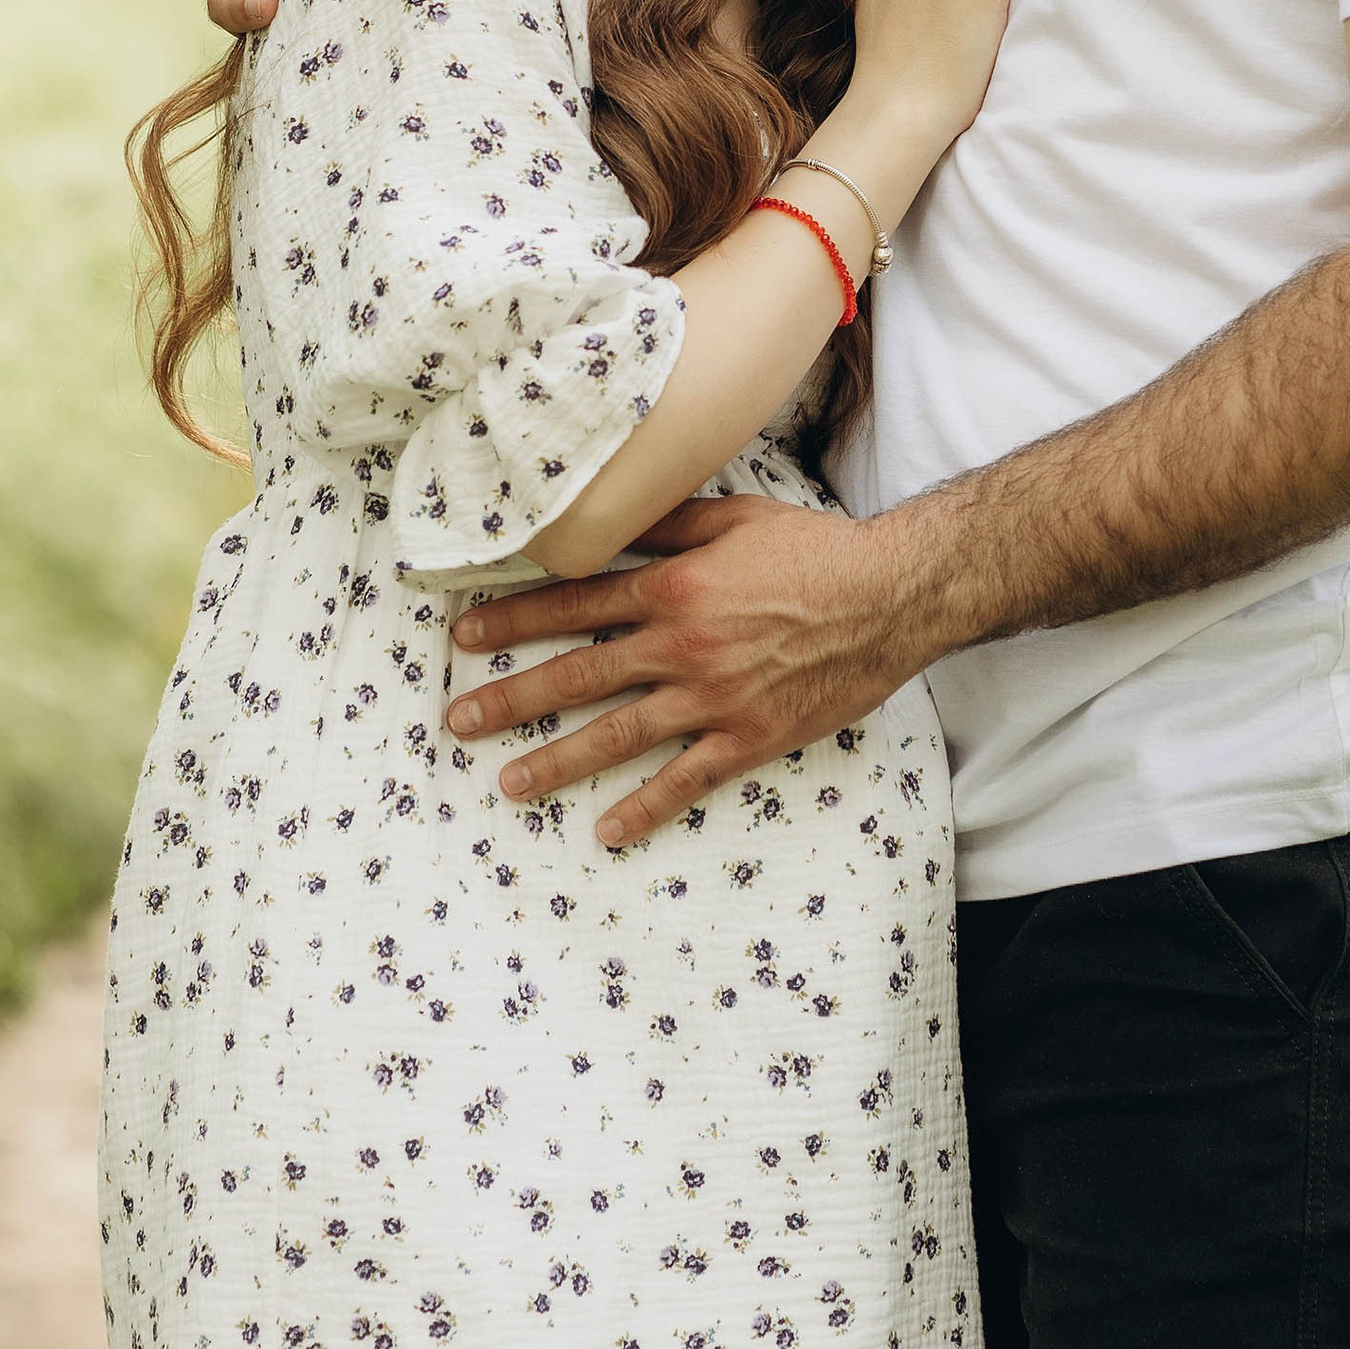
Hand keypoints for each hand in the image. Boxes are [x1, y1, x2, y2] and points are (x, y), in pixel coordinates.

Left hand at [444, 496, 934, 846]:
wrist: (889, 596)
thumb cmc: (814, 550)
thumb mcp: (733, 518)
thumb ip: (664, 524)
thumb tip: (604, 518)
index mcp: (673, 586)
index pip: (573, 605)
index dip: (514, 620)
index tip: (466, 638)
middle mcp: (681, 645)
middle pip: (577, 675)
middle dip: (512, 698)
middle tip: (459, 721)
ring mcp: (712, 698)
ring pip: (617, 734)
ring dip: (557, 761)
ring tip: (510, 784)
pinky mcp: (748, 737)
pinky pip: (686, 780)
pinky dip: (645, 808)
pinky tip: (606, 831)